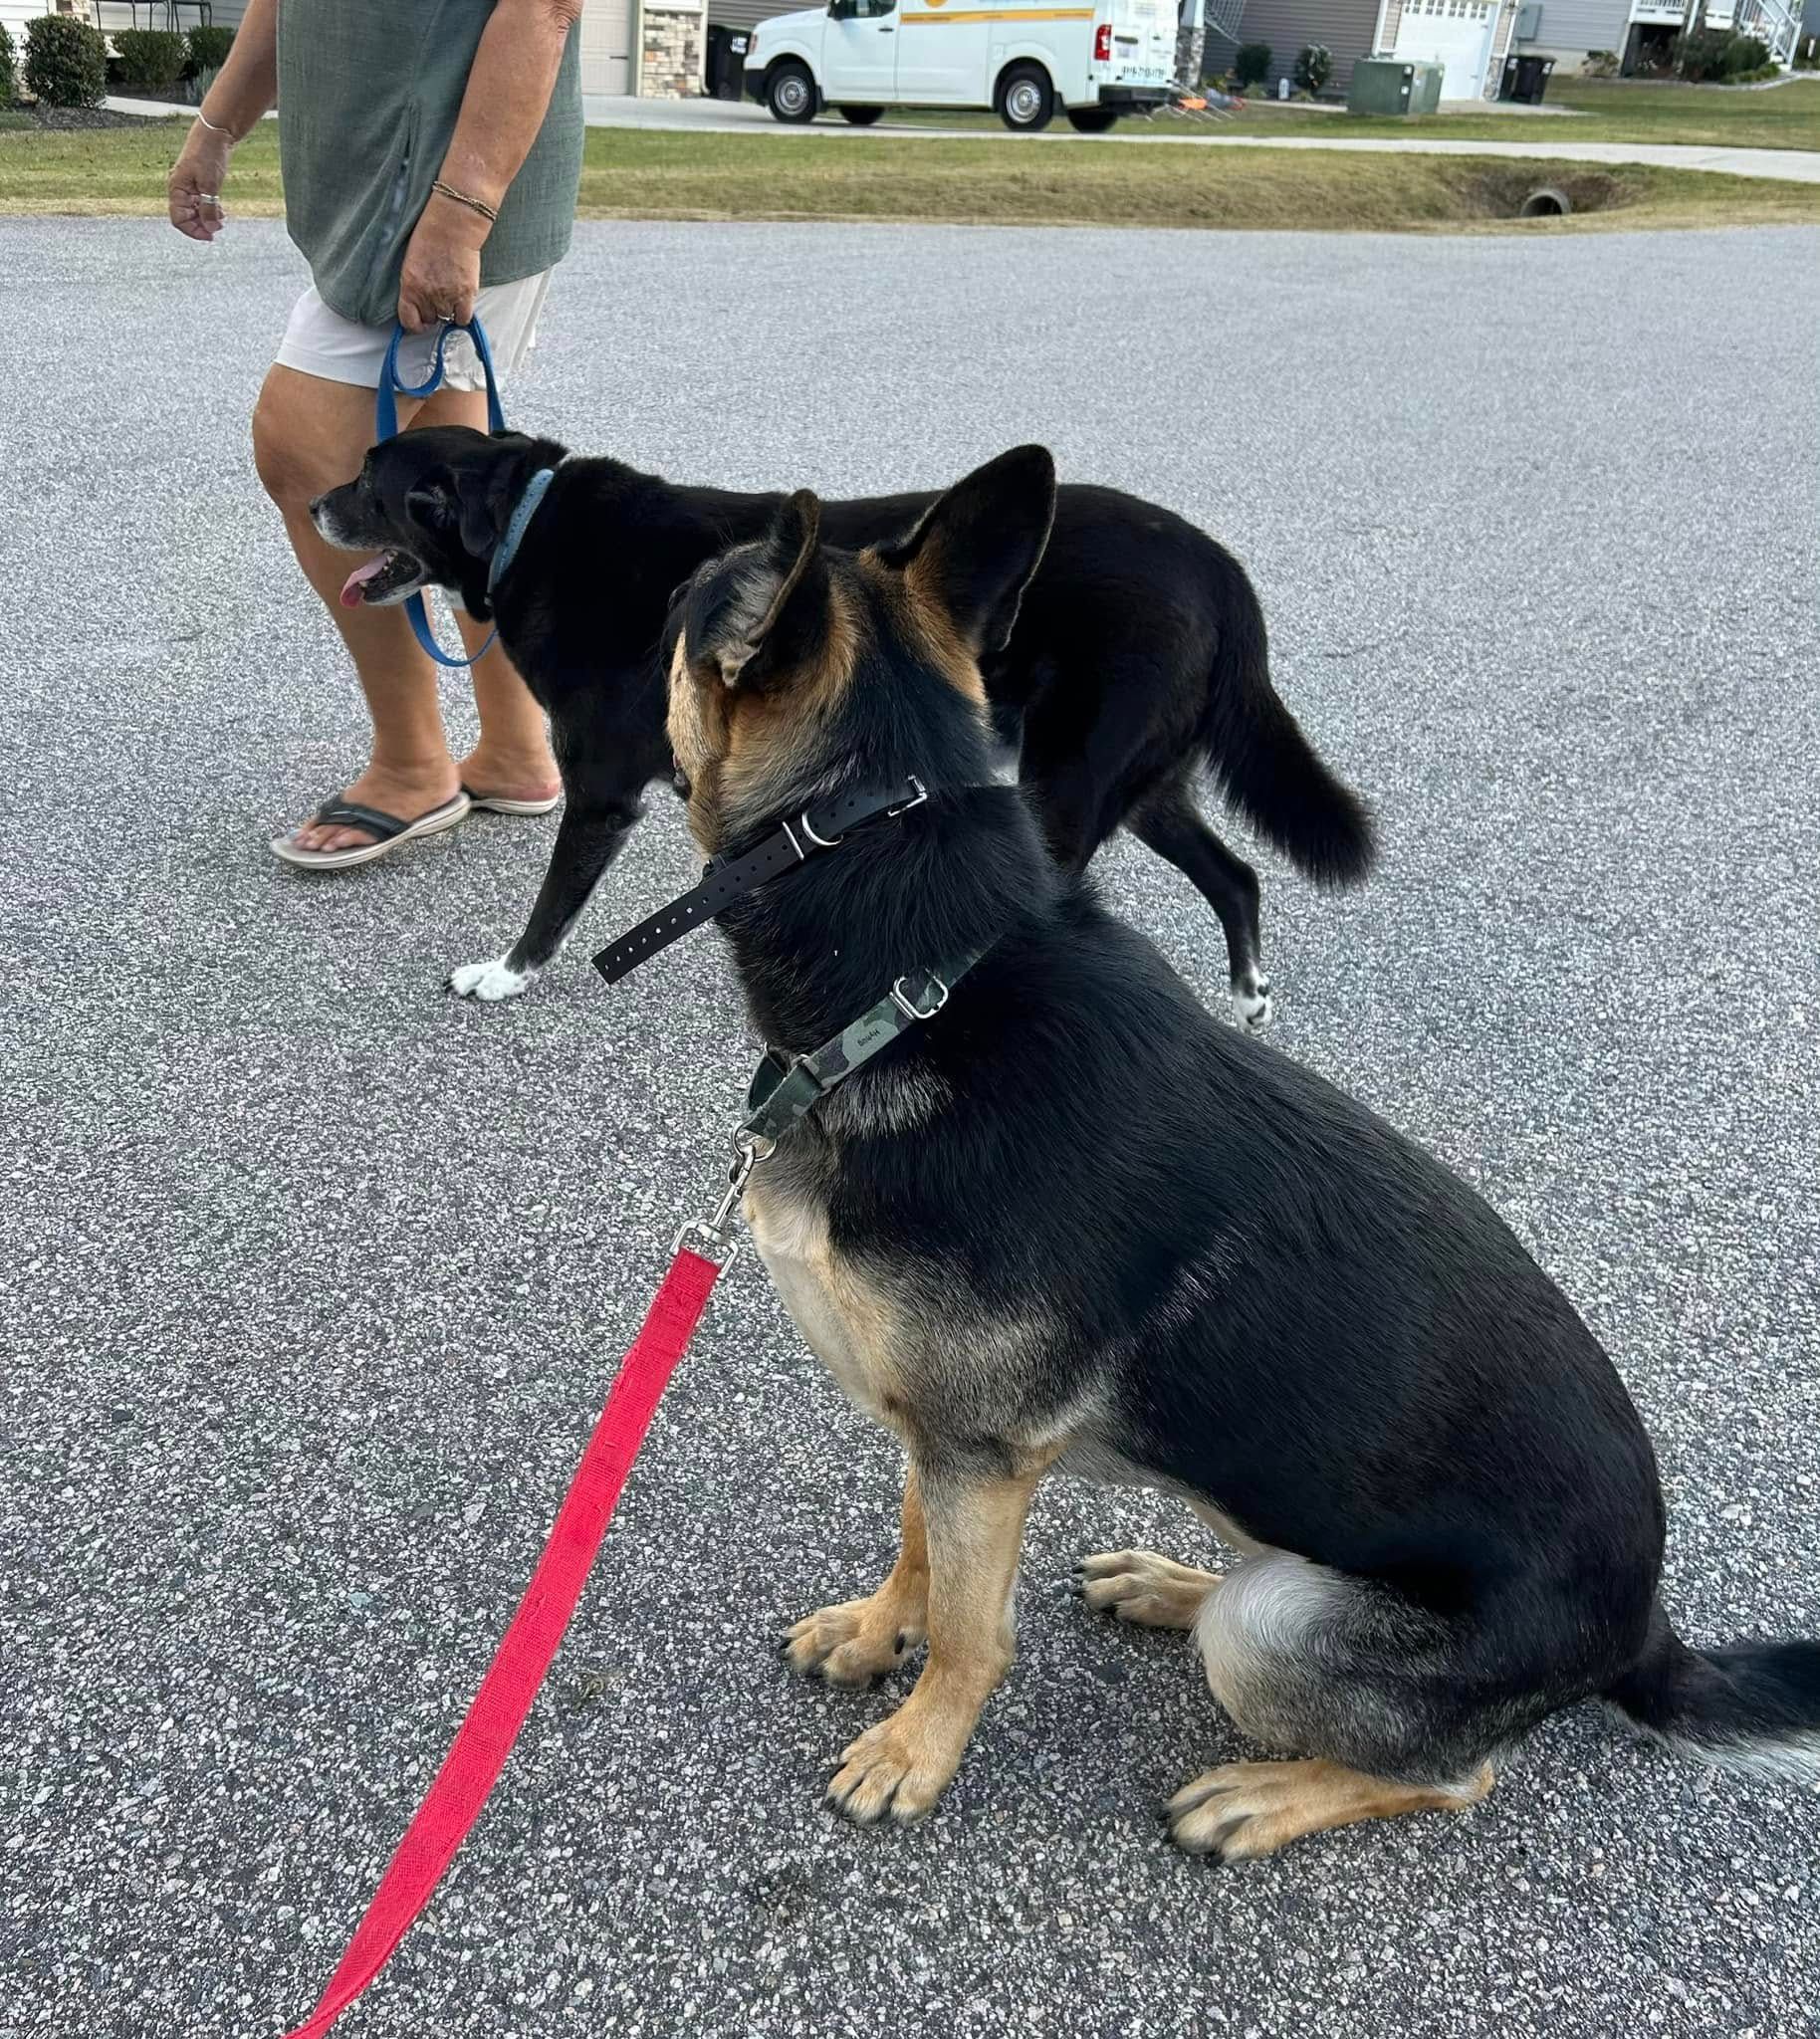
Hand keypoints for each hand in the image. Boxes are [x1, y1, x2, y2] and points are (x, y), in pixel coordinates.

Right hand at [168, 122, 233, 241]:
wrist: (215, 135)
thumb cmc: (207, 154)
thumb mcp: (210, 185)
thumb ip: (209, 208)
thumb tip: (211, 228)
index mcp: (176, 189)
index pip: (178, 219)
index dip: (193, 231)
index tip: (210, 236)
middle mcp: (180, 190)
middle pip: (186, 218)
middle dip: (202, 226)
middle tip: (218, 228)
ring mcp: (190, 188)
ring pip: (195, 213)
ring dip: (208, 219)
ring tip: (222, 220)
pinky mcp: (200, 185)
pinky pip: (202, 204)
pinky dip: (211, 211)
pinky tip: (221, 213)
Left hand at [397, 196, 487, 333]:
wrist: (452, 226)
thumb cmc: (430, 238)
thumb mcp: (411, 263)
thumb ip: (413, 286)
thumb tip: (419, 305)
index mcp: (409, 286)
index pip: (408, 321)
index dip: (414, 325)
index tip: (419, 324)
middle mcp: (427, 294)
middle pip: (430, 319)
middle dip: (432, 313)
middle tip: (436, 300)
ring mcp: (447, 296)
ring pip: (446, 319)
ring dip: (447, 311)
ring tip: (449, 296)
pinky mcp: (466, 294)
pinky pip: (463, 318)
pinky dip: (462, 315)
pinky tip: (461, 304)